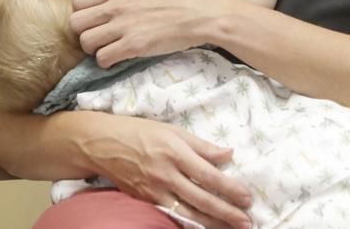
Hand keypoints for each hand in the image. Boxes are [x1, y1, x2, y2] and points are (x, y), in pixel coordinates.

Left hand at [70, 0, 234, 65]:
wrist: (197, 15)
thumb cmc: (172, 3)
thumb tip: (98, 10)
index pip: (77, 1)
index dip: (81, 14)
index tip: (92, 23)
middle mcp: (116, 5)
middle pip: (76, 23)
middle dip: (83, 34)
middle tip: (98, 39)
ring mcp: (123, 25)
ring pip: (86, 42)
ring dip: (94, 50)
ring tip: (109, 50)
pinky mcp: (133, 45)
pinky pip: (102, 58)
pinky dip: (106, 62)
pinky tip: (118, 59)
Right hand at [80, 113, 252, 228]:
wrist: (101, 144)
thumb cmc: (138, 131)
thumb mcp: (172, 130)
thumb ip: (201, 145)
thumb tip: (228, 153)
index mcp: (175, 152)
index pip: (209, 175)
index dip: (230, 188)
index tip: (247, 197)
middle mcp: (166, 174)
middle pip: (201, 199)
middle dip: (226, 212)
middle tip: (247, 221)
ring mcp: (154, 191)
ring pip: (188, 213)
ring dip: (212, 223)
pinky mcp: (145, 201)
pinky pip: (171, 216)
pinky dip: (188, 224)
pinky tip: (202, 228)